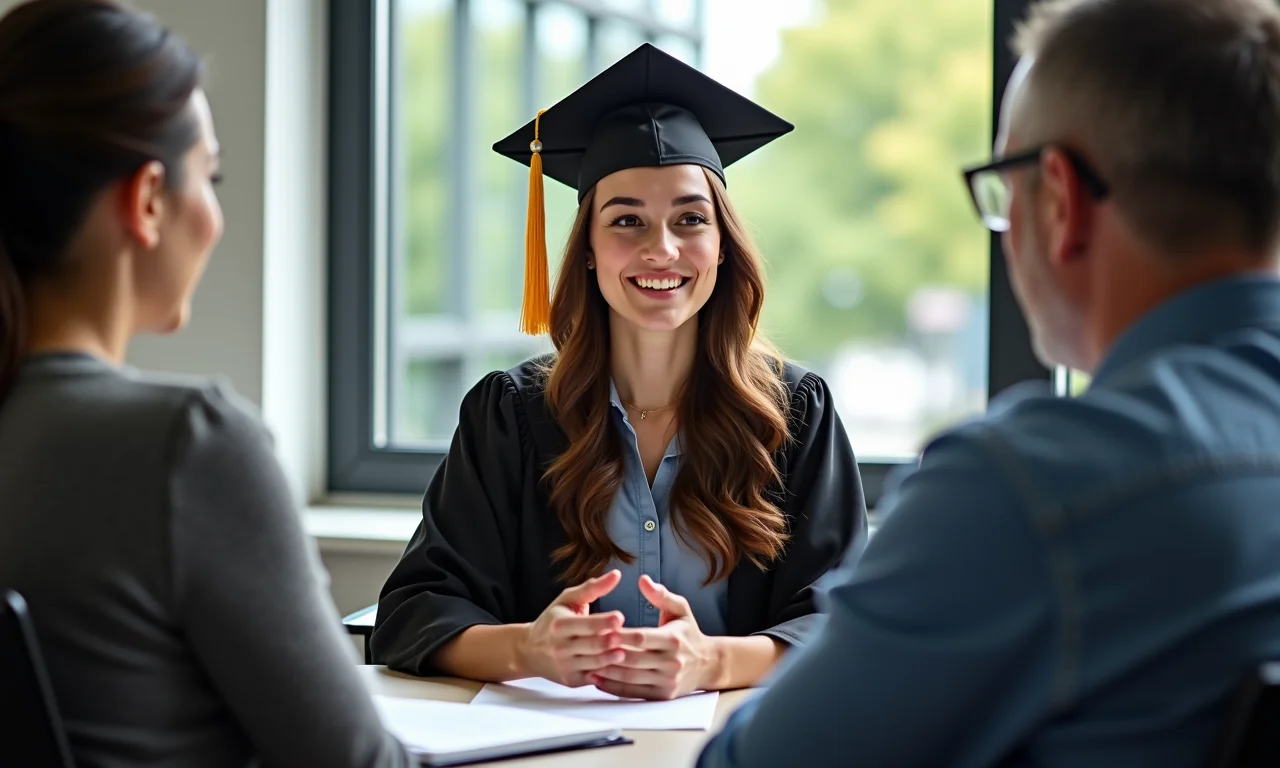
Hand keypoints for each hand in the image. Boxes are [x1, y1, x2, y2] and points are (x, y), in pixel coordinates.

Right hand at [519, 570, 626, 687]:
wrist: (529, 650)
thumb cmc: (553, 620)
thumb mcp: (568, 600)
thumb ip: (592, 588)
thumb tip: (617, 575)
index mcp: (559, 625)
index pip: (584, 624)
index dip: (602, 621)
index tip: (620, 617)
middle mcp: (560, 647)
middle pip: (591, 645)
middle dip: (612, 642)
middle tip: (634, 638)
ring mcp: (565, 666)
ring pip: (595, 663)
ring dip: (614, 659)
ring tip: (629, 652)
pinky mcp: (571, 680)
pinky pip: (594, 678)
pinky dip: (609, 674)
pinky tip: (623, 669)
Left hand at [589, 575, 717, 699]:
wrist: (707, 664)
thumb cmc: (688, 632)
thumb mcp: (680, 609)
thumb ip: (661, 594)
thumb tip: (643, 580)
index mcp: (673, 640)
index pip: (641, 637)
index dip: (620, 634)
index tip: (601, 629)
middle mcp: (671, 663)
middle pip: (633, 659)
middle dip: (609, 653)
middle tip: (586, 647)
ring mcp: (667, 682)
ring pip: (630, 677)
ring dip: (607, 671)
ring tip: (586, 662)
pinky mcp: (662, 695)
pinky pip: (633, 692)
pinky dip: (613, 687)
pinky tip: (596, 679)